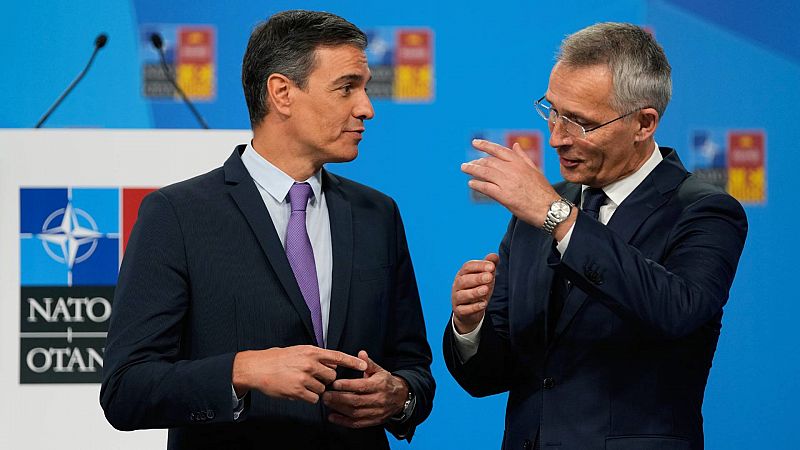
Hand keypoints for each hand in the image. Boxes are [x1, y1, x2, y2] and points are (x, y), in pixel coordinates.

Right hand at [232, 345, 366, 403]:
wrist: (257, 368)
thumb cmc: (277, 359)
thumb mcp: (298, 351)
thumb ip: (315, 356)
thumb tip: (331, 364)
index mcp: (311, 351)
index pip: (337, 356)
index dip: (352, 361)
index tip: (364, 365)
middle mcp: (310, 363)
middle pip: (331, 376)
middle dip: (325, 379)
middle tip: (312, 377)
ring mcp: (304, 377)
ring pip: (323, 389)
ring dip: (315, 389)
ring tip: (301, 383)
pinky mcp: (298, 391)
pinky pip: (314, 398)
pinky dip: (308, 397)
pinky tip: (298, 391)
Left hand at [322, 350, 407, 428]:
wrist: (400, 398)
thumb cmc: (386, 382)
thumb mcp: (379, 370)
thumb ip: (368, 363)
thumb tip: (361, 353)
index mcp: (379, 385)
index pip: (361, 386)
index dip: (347, 385)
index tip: (334, 384)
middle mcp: (378, 399)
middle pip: (356, 401)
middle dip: (338, 398)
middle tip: (325, 394)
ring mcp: (376, 412)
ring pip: (355, 413)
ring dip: (339, 409)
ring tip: (327, 402)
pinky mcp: (373, 421)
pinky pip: (357, 423)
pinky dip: (343, 421)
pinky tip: (332, 417)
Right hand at [451, 253, 498, 333]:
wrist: (470, 311)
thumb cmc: (477, 289)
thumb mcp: (485, 277)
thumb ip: (489, 266)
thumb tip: (495, 256)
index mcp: (462, 274)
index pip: (467, 267)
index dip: (479, 266)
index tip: (492, 266)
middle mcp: (457, 285)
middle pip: (463, 280)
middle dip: (477, 278)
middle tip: (489, 277)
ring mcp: (457, 298)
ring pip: (462, 295)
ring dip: (474, 292)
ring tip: (485, 290)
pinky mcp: (459, 311)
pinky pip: (464, 309)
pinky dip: (473, 307)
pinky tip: (483, 304)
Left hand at [462, 139, 560, 227]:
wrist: (549, 208)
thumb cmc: (543, 191)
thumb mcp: (535, 169)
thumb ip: (523, 157)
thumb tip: (516, 145)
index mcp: (519, 163)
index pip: (498, 150)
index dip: (485, 145)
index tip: (474, 143)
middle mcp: (512, 170)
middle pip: (489, 162)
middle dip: (476, 162)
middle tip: (468, 164)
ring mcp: (507, 182)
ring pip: (485, 172)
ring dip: (472, 170)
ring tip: (464, 169)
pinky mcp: (504, 196)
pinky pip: (486, 187)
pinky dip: (477, 184)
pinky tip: (471, 184)